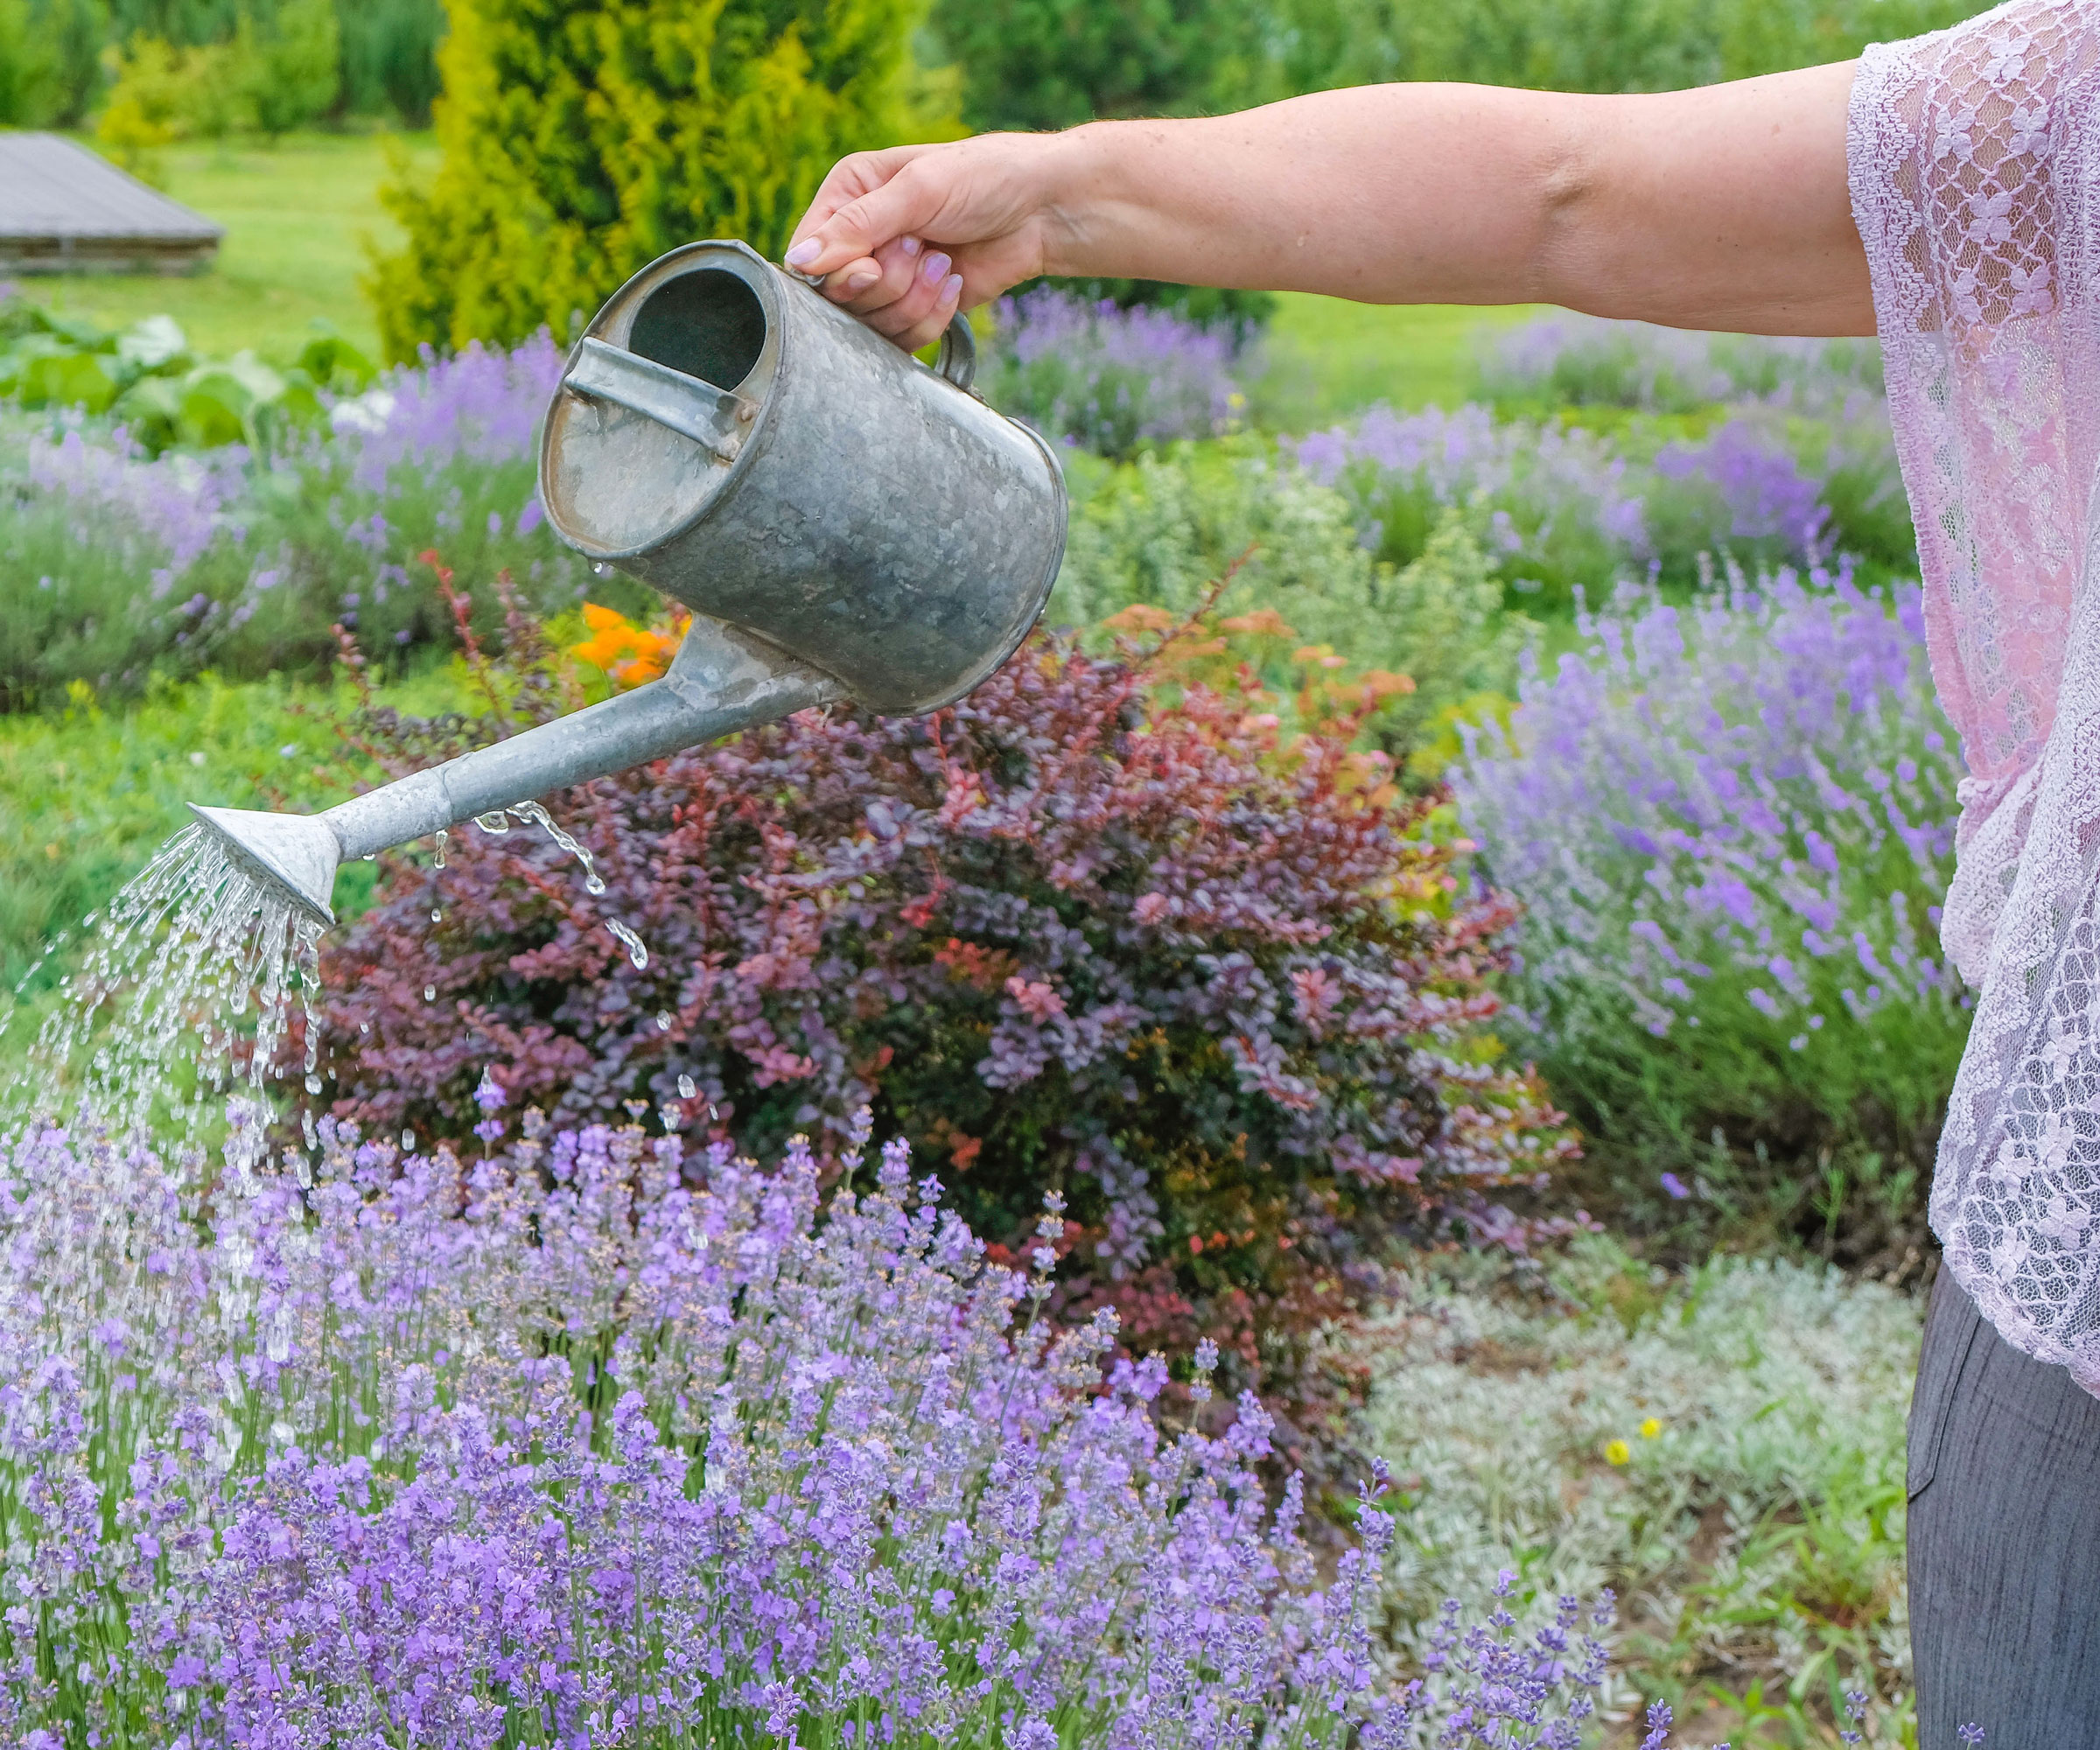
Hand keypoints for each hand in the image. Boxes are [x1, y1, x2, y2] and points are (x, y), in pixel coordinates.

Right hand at [783, 134, 1079, 349]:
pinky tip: (953, 284)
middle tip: (922, 249)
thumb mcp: (918, 190)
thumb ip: (856, 227)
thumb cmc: (985, 178)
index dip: (838, 274)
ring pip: (871, 323)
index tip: (873, 265)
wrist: (1043, 211)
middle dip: (887, 282)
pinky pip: (903, 338)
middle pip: (839, 297)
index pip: (809, 256)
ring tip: (944, 263)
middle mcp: (862, 238)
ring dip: (913, 300)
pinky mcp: (916, 307)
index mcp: (849, 195)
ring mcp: (889, 276)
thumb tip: (798, 262)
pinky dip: (930, 317)